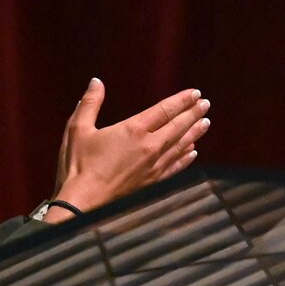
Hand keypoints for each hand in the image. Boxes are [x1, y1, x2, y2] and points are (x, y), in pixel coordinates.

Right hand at [47, 79, 209, 217]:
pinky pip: (175, 167)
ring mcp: (154, 166)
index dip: (181, 100)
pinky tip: (193, 153)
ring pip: (181, 146)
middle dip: (193, 114)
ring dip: (195, 133)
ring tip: (206, 123)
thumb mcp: (78, 129)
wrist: (83, 203)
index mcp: (133, 130)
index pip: (164, 110)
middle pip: (178, 126)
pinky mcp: (153, 183)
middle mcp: (149, 146)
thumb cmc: (78, 166)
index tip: (195, 94)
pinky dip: (186, 158)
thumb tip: (96, 82)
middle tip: (206, 104)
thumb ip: (90, 103)